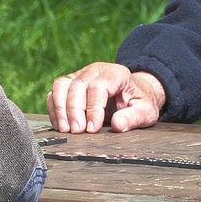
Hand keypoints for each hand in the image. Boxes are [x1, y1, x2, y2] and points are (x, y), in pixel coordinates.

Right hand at [47, 63, 165, 133]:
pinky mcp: (70, 84)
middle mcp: (96, 70)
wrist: (133, 94)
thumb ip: (133, 118)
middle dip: (74, 110)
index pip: (98, 86)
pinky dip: (54, 109)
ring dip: (60, 108)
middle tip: (77, 131)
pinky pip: (55, 92)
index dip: (93, 108)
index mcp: (116, 74)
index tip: (92, 128)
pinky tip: (61, 125)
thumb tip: (118, 125)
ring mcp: (81, 75)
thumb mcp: (145, 112)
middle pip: (77, 85)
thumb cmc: (139, 102)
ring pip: (61, 85)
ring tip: (65, 129)